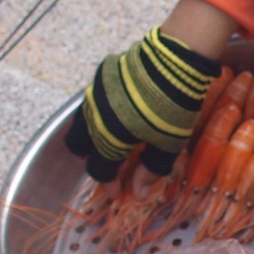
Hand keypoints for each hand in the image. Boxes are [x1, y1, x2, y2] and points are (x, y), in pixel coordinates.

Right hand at [63, 26, 222, 181]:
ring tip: (114, 136)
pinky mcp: (101, 73)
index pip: (99, 170)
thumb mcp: (168, 144)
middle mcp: (94, 117)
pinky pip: (93, 98)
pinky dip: (101, 110)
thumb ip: (150, 169)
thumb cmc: (174, 106)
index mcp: (108, 138)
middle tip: (111, 162)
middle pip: (77, 146)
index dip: (109, 185)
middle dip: (91, 158)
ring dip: (92, 134)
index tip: (119, 193)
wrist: (175, 58)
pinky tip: (121, 109)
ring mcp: (95, 93)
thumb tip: (138, 194)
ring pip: (81, 120)